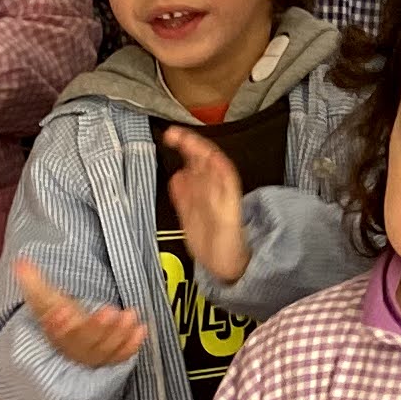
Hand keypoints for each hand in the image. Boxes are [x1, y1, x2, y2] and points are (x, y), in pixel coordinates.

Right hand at [12, 258, 149, 370]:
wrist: (73, 332)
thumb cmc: (60, 312)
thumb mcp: (46, 297)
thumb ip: (33, 281)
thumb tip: (20, 263)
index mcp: (56, 332)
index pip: (56, 331)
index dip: (59, 324)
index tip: (62, 312)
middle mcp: (73, 347)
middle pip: (83, 343)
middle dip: (97, 328)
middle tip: (110, 311)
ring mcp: (92, 354)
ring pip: (104, 351)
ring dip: (118, 335)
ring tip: (131, 315)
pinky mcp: (109, 357)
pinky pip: (121, 355)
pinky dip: (132, 345)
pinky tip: (141, 330)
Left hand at [162, 123, 249, 286]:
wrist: (224, 266)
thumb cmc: (209, 242)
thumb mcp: (189, 215)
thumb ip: (182, 195)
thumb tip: (177, 174)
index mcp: (203, 190)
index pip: (194, 161)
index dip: (184, 146)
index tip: (169, 136)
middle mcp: (213, 189)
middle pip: (204, 159)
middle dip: (190, 143)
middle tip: (174, 134)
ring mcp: (223, 196)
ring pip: (216, 165)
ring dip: (203, 151)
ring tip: (188, 140)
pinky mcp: (231, 207)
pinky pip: (230, 183)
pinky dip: (222, 169)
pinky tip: (212, 158)